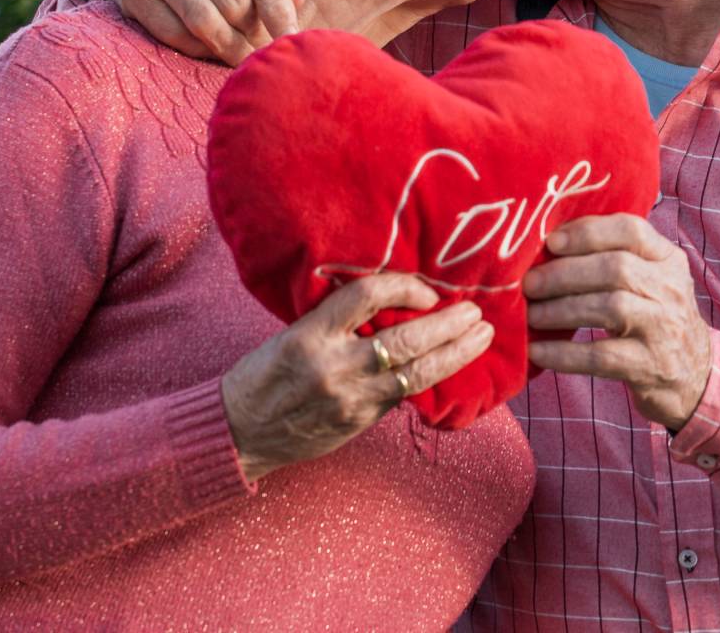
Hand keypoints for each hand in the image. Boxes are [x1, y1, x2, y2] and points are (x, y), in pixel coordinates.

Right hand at [93, 0, 298, 63]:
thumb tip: (297, 4)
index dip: (279, 11)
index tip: (294, 39)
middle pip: (235, 3)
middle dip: (254, 31)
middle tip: (263, 46)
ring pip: (207, 23)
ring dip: (231, 48)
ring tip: (244, 58)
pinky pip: (177, 34)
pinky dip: (200, 49)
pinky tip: (211, 50)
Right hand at [220, 274, 493, 480]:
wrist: (239, 433)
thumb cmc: (262, 376)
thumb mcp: (291, 335)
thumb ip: (337, 324)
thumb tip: (390, 306)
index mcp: (310, 334)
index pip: (367, 297)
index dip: (405, 287)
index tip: (428, 290)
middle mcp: (334, 366)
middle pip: (406, 340)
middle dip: (448, 325)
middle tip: (476, 313)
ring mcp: (350, 398)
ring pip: (417, 374)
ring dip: (455, 354)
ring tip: (480, 337)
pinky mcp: (360, 422)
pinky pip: (405, 397)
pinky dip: (432, 379)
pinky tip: (452, 367)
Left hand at [525, 214, 713, 429]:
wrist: (693, 376)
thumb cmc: (654, 318)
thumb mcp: (649, 280)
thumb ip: (614, 257)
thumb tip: (547, 242)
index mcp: (668, 259)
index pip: (632, 230)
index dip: (589, 232)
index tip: (551, 241)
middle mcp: (671, 289)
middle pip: (617, 268)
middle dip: (565, 273)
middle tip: (529, 284)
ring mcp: (664, 328)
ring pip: (611, 307)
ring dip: (561, 310)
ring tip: (531, 315)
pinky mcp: (651, 366)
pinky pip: (602, 356)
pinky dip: (564, 353)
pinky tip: (537, 351)